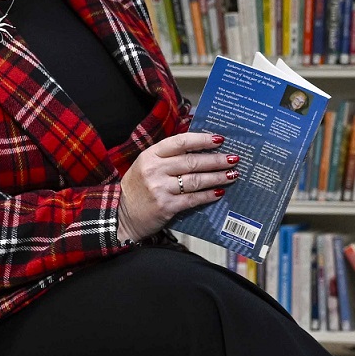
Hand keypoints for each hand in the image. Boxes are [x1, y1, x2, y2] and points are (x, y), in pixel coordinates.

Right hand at [119, 132, 238, 238]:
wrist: (121, 215)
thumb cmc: (138, 189)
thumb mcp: (146, 166)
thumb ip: (167, 157)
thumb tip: (198, 149)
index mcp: (150, 155)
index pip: (180, 142)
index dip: (202, 140)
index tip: (219, 139)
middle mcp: (154, 170)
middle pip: (192, 161)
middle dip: (216, 160)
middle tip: (234, 158)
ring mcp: (160, 188)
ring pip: (196, 180)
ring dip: (217, 177)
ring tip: (232, 174)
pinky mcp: (166, 206)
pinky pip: (193, 199)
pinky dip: (208, 195)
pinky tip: (219, 192)